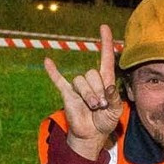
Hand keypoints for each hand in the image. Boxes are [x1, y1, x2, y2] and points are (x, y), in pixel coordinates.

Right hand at [43, 24, 123, 158]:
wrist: (91, 135)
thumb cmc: (105, 121)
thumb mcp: (115, 111)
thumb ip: (115, 99)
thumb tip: (110, 87)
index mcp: (105, 81)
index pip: (106, 58)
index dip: (106, 43)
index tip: (104, 27)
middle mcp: (91, 80)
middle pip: (92, 74)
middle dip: (98, 91)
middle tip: (101, 106)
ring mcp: (78, 86)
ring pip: (80, 81)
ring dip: (88, 95)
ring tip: (93, 107)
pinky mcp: (67, 93)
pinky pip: (58, 80)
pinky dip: (53, 71)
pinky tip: (47, 61)